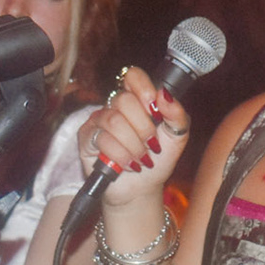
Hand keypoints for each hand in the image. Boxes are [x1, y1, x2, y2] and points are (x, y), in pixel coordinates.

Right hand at [80, 68, 191, 213]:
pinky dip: (120, 156)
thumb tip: (163, 94)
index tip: (155, 112)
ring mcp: (99, 120)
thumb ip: (177, 114)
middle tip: (152, 145)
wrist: (142, 189)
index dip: (144, 90)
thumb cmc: (158, 160)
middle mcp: (115, 106)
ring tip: (141, 158)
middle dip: (143, 128)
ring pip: (113, 121)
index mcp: (137, 100)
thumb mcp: (177, 137)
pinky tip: (127, 164)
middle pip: (124, 100)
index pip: (133, 76)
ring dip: (133, 145)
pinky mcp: (87, 138)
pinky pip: (102, 139)